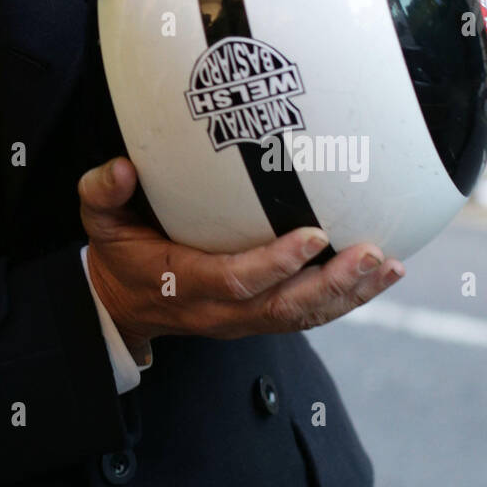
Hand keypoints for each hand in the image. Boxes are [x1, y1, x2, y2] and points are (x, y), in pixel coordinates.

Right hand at [78, 156, 403, 353]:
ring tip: (388, 265)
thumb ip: (103, 191)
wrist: (121, 307)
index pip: (236, 280)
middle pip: (286, 308)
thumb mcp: (98, 221)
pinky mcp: (260, 316)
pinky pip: (308, 313)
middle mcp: (220, 310)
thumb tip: (122, 166)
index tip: (311, 235)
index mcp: (184, 283)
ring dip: (349, 293)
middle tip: (372, 254)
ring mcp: (243, 319)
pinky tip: (380, 275)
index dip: (276, 263)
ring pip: (304, 316)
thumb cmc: (117, 253)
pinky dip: (346, 297)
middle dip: (333, 284)